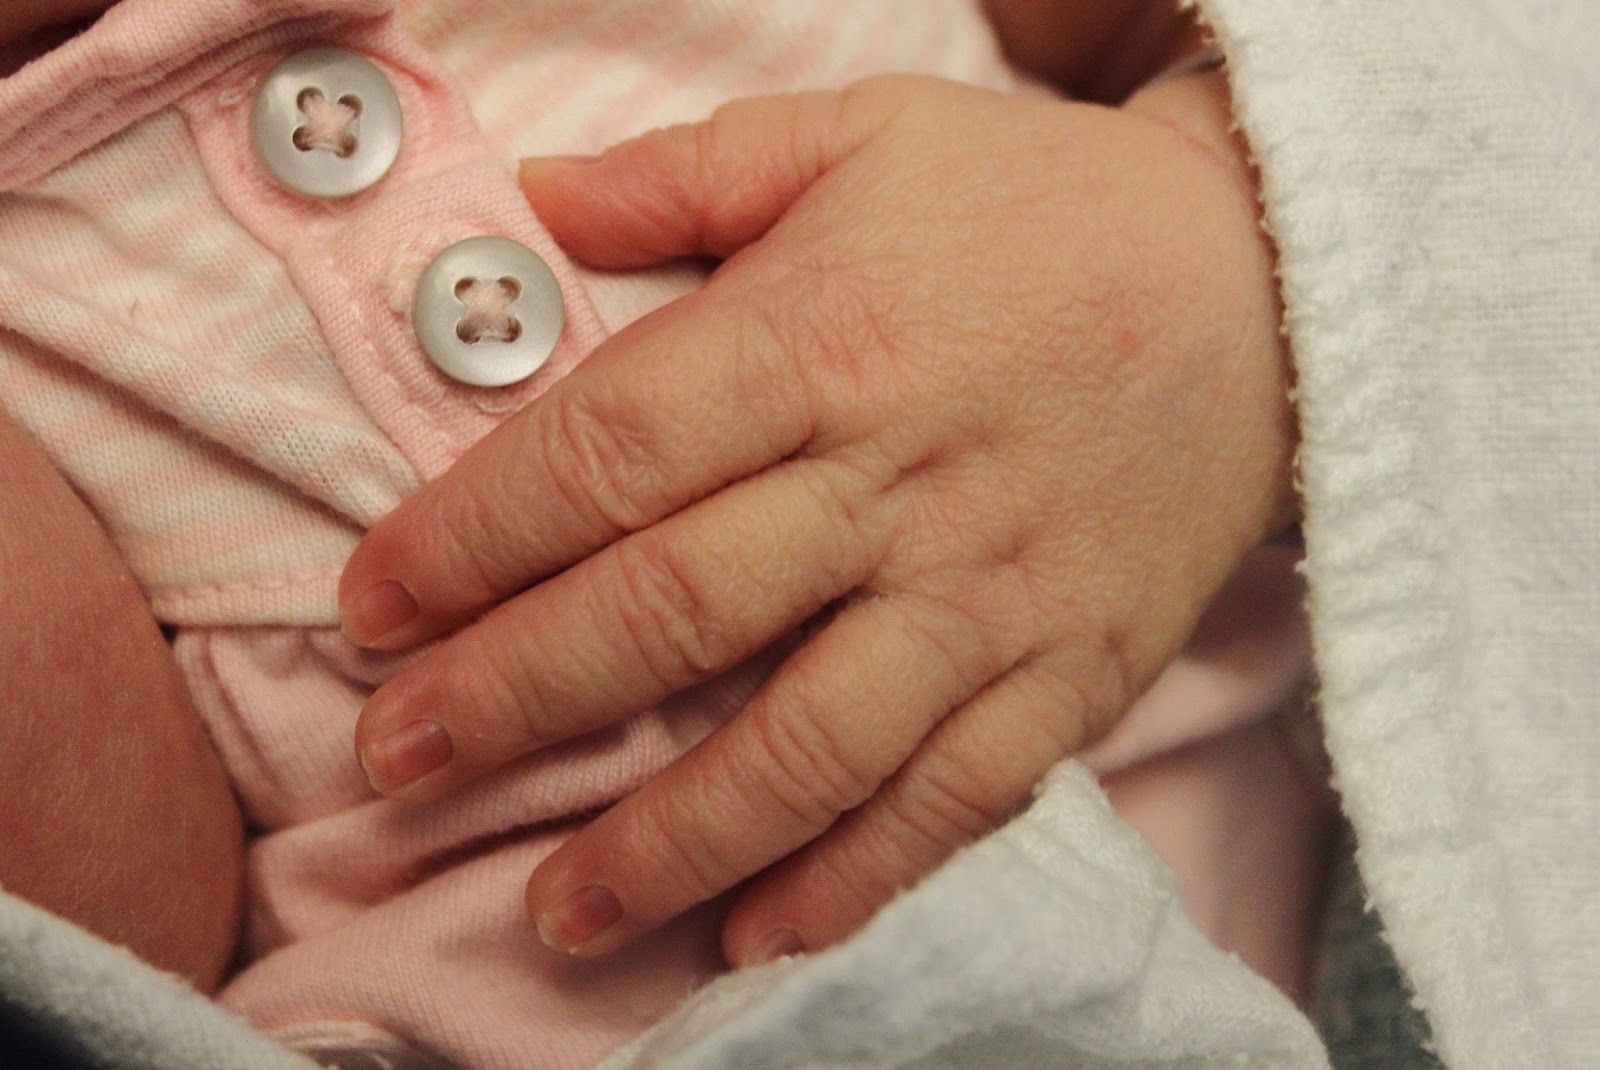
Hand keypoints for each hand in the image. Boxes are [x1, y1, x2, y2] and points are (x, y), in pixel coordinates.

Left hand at [339, 70, 1295, 965]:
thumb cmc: (1042, 210)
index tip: (373, 608)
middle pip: (677, 612)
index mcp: (827, 338)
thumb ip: (692, 171)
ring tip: (554, 910)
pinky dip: (856, 881)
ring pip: (807, 744)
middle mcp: (899, 482)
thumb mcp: (867, 133)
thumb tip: (536, 203)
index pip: (612, 452)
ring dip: (668, 839)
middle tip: (399, 764)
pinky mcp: (1069, 671)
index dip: (474, 538)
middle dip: (518, 700)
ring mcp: (990, 595)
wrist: (1268, 290)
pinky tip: (757, 938)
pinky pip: (956, 800)